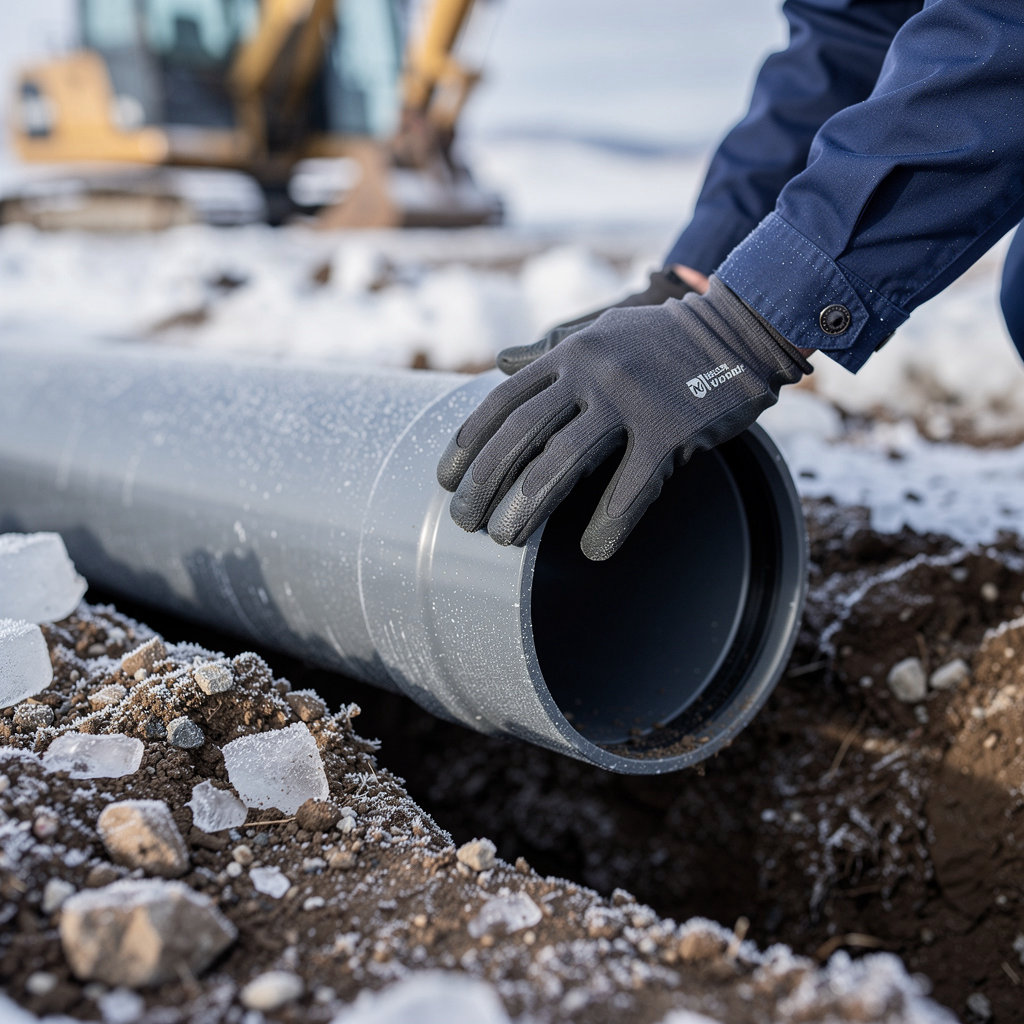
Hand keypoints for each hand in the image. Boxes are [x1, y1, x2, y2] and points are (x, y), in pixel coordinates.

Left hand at [437, 277, 811, 559]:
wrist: (740, 327)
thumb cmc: (661, 339)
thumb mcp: (598, 330)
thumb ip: (548, 348)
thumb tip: (499, 362)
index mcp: (569, 352)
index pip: (502, 402)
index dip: (468, 445)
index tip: (446, 481)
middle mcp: (590, 371)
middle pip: (520, 435)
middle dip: (484, 484)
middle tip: (465, 523)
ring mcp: (630, 399)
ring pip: (563, 461)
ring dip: (527, 508)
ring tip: (505, 541)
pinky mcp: (671, 430)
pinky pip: (630, 487)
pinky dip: (608, 525)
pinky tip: (593, 550)